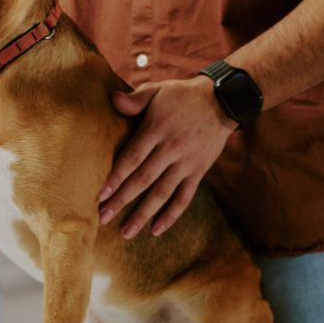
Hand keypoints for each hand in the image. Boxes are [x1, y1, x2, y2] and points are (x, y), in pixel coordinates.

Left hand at [98, 77, 236, 238]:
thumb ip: (135, 99)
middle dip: (121, 200)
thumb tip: (112, 99)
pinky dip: (171, 215)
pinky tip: (156, 230)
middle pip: (143, 180)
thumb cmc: (182, 95)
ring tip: (125, 232)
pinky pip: (185, 197)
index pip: (132, 157)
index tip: (100, 195)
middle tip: (102, 218)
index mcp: (157, 129)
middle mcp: (172, 149)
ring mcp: (187, 163)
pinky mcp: (199, 171)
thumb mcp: (158, 91)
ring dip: (143, 215)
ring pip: (162, 193)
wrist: (223, 100)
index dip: (116, 177)